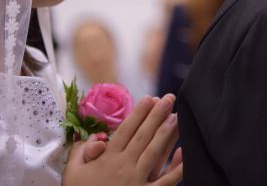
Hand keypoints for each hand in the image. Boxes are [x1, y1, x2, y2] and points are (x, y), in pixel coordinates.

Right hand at [62, 94, 183, 185]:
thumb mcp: (72, 173)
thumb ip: (80, 152)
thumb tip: (93, 136)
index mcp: (107, 159)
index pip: (126, 130)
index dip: (138, 113)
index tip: (150, 98)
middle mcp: (124, 166)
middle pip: (143, 136)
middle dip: (157, 115)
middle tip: (170, 98)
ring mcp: (136, 181)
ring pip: (154, 152)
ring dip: (167, 133)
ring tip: (177, 116)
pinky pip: (165, 181)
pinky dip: (176, 168)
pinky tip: (185, 153)